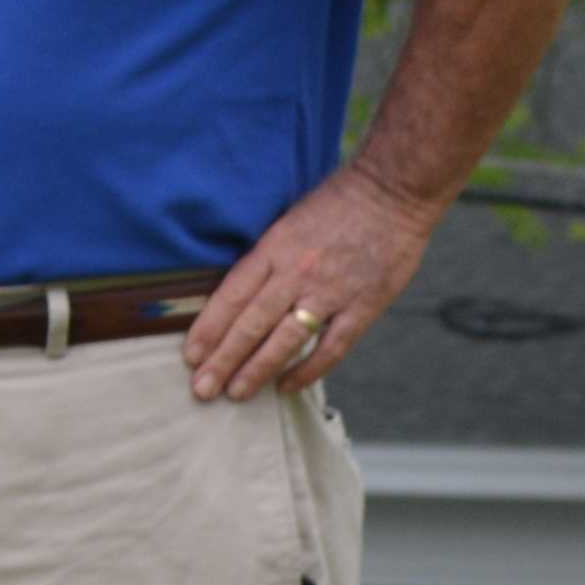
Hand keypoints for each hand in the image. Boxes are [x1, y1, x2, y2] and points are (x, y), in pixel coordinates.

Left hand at [185, 161, 438, 401]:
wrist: (393, 191)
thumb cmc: (336, 204)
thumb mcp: (287, 223)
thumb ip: (266, 259)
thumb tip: (237, 297)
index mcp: (274, 249)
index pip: (231, 296)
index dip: (209, 329)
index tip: (191, 356)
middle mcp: (296, 273)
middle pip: (251, 324)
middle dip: (223, 360)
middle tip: (202, 388)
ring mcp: (331, 292)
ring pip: (285, 340)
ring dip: (257, 370)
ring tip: (236, 394)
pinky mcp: (363, 306)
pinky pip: (331, 346)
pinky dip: (308, 370)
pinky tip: (287, 386)